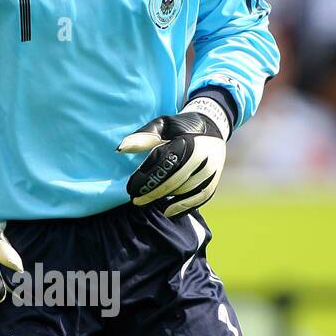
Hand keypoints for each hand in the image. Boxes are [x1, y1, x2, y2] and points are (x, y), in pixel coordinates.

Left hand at [117, 98, 228, 217]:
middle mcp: (202, 157)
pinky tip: (168, 211)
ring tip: (149, 202)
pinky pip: (199, 199)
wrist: (213, 127)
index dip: (146, 179)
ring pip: (185, 192)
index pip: (163, 165)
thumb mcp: (163, 125)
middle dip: (152, 193)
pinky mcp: (214, 180)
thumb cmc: (182, 127)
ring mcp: (210, 170)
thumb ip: (143, 136)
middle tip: (136, 201)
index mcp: (188, 142)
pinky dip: (184, 207)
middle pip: (173, 182)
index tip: (130, 189)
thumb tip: (120, 149)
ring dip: (166, 199)